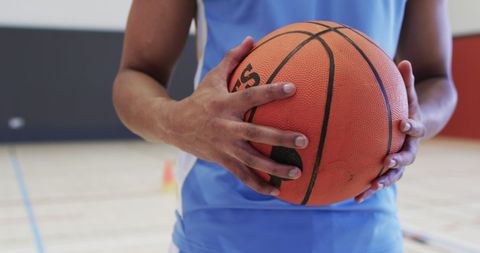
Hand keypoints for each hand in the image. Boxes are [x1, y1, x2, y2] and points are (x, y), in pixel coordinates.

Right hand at [164, 36, 307, 195]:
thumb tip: (251, 39)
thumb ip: (233, 59)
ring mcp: (223, 147)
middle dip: (281, 139)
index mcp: (224, 104)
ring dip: (275, 169)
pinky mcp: (222, 161)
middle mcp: (225, 126)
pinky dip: (259, 185)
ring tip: (297, 172)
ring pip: (252, 160)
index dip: (271, 92)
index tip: (293, 88)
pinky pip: (243, 176)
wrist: (172, 125)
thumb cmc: (199, 99)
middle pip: (256, 134)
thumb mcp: (213, 77)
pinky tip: (277, 192)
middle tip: (305, 141)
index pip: (251, 96)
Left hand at [355, 60, 425, 202]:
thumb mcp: (408, 94)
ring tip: (370, 188)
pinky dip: (367, 190)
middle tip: (387, 162)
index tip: (403, 122)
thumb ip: (406, 81)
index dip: (411, 125)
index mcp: (414, 130)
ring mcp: (397, 162)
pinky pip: (377, 181)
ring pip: (393, 176)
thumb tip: (403, 60)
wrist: (413, 128)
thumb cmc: (407, 107)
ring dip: (382, 182)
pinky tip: (353, 198)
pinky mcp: (385, 171)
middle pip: (406, 159)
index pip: (416, 128)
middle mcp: (408, 149)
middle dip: (397, 162)